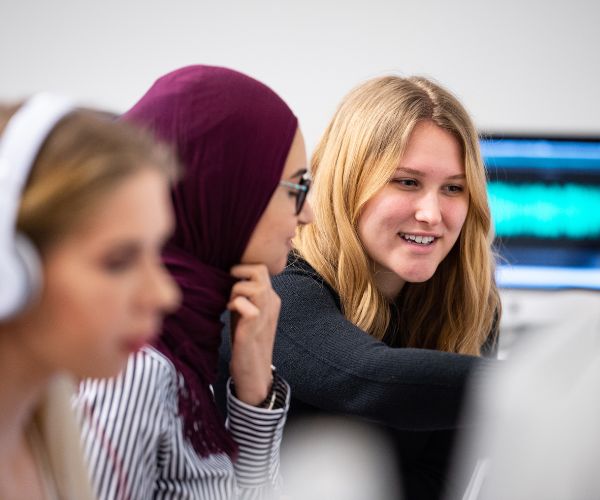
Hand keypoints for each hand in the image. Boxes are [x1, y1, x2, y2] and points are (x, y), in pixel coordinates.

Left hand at [227, 264, 279, 405]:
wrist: (253, 370)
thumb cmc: (246, 340)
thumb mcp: (246, 312)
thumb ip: (243, 294)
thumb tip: (227, 276)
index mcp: (271, 298)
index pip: (260, 269)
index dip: (243, 269)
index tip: (230, 280)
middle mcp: (272, 302)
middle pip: (260, 270)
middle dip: (240, 273)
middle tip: (229, 286)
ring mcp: (266, 313)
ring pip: (254, 284)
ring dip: (236, 290)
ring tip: (230, 304)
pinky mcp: (255, 324)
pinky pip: (244, 303)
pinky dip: (234, 304)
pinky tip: (230, 313)